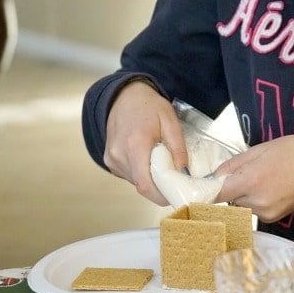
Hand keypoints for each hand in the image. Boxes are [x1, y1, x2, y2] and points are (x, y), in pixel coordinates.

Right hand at [104, 81, 186, 204]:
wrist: (123, 96)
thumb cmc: (149, 106)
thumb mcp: (170, 121)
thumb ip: (178, 147)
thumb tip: (184, 172)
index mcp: (135, 144)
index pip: (146, 184)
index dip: (161, 196)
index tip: (175, 196)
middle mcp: (120, 155)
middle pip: (142, 185)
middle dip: (160, 188)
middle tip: (175, 181)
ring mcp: (112, 159)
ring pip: (136, 182)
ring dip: (151, 180)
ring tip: (162, 165)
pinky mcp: (109, 161)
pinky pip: (129, 175)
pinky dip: (142, 173)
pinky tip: (148, 160)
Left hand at [214, 135, 293, 222]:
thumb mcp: (260, 149)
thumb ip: (234, 164)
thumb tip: (214, 177)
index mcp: (250, 180)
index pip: (216, 194)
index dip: (207, 191)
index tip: (202, 187)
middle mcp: (256, 202)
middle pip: (228, 199)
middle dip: (231, 188)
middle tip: (245, 173)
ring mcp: (265, 213)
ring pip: (241, 205)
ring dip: (243, 195)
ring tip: (262, 179)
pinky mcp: (273, 219)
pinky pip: (254, 210)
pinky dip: (255, 201)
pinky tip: (270, 189)